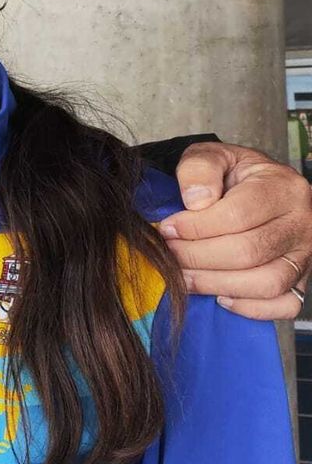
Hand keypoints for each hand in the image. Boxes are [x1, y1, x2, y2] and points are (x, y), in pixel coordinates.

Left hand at [161, 142, 311, 319]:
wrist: (256, 187)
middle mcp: (301, 223)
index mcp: (283, 188)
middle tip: (169, 253)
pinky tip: (220, 296)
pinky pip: (284, 305)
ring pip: (267, 283)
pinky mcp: (301, 279)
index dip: (195, 227)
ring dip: (216, 284)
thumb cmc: (232, 174)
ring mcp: (305, 255)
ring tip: (184, 276)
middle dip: (198, 257)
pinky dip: (251, 307)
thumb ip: (200, 168)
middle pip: (249, 252)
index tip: (166, 228)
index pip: (238, 215)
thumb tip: (196, 202)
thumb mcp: (213, 156)